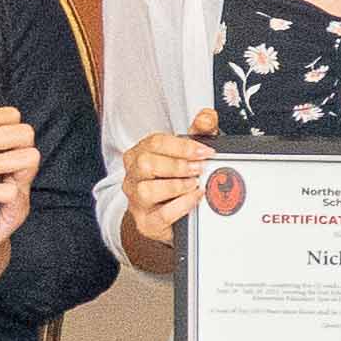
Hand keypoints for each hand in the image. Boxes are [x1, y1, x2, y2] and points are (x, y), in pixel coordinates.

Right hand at [118, 125, 214, 249]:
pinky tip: (195, 198)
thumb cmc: (178, 178)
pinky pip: (160, 215)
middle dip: (177, 165)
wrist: (170, 215)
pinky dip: (182, 205)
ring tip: (195, 183)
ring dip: (176, 185)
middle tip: (200, 168)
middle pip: (146, 164)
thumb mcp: (191, 152)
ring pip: (147, 190)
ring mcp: (136, 200)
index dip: (182, 146)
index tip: (204, 151)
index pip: (154, 143)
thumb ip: (201, 131)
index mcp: (140, 153)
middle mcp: (133, 176)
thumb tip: (206, 117)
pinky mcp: (146, 223)